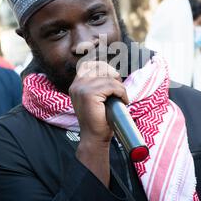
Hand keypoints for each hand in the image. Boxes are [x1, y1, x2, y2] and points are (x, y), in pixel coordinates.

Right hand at [69, 61, 128, 186]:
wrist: (95, 137)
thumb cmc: (99, 118)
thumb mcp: (98, 97)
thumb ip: (100, 83)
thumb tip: (115, 71)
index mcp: (77, 84)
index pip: (90, 64)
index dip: (105, 67)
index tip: (115, 78)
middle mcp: (77, 84)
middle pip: (101, 67)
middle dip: (114, 76)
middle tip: (120, 90)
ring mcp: (81, 88)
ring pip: (109, 78)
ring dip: (120, 88)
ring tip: (122, 98)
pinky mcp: (89, 94)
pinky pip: (112, 86)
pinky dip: (121, 93)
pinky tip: (123, 101)